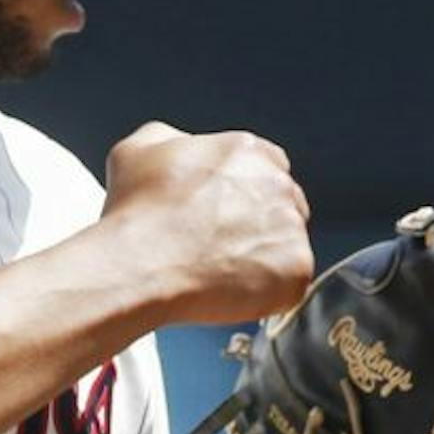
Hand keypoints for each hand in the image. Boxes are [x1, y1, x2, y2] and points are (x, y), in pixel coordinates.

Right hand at [104, 122, 314, 325]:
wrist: (141, 263)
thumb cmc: (136, 211)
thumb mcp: (138, 150)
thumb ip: (172, 140)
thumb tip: (181, 147)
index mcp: (247, 150)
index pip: (268, 167)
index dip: (246, 193)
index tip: (226, 214)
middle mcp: (278, 183)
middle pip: (284, 205)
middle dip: (259, 225)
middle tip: (222, 247)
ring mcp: (291, 227)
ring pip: (286, 246)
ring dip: (262, 258)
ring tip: (218, 273)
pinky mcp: (297, 269)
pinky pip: (290, 283)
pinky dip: (267, 292)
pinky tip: (231, 291)